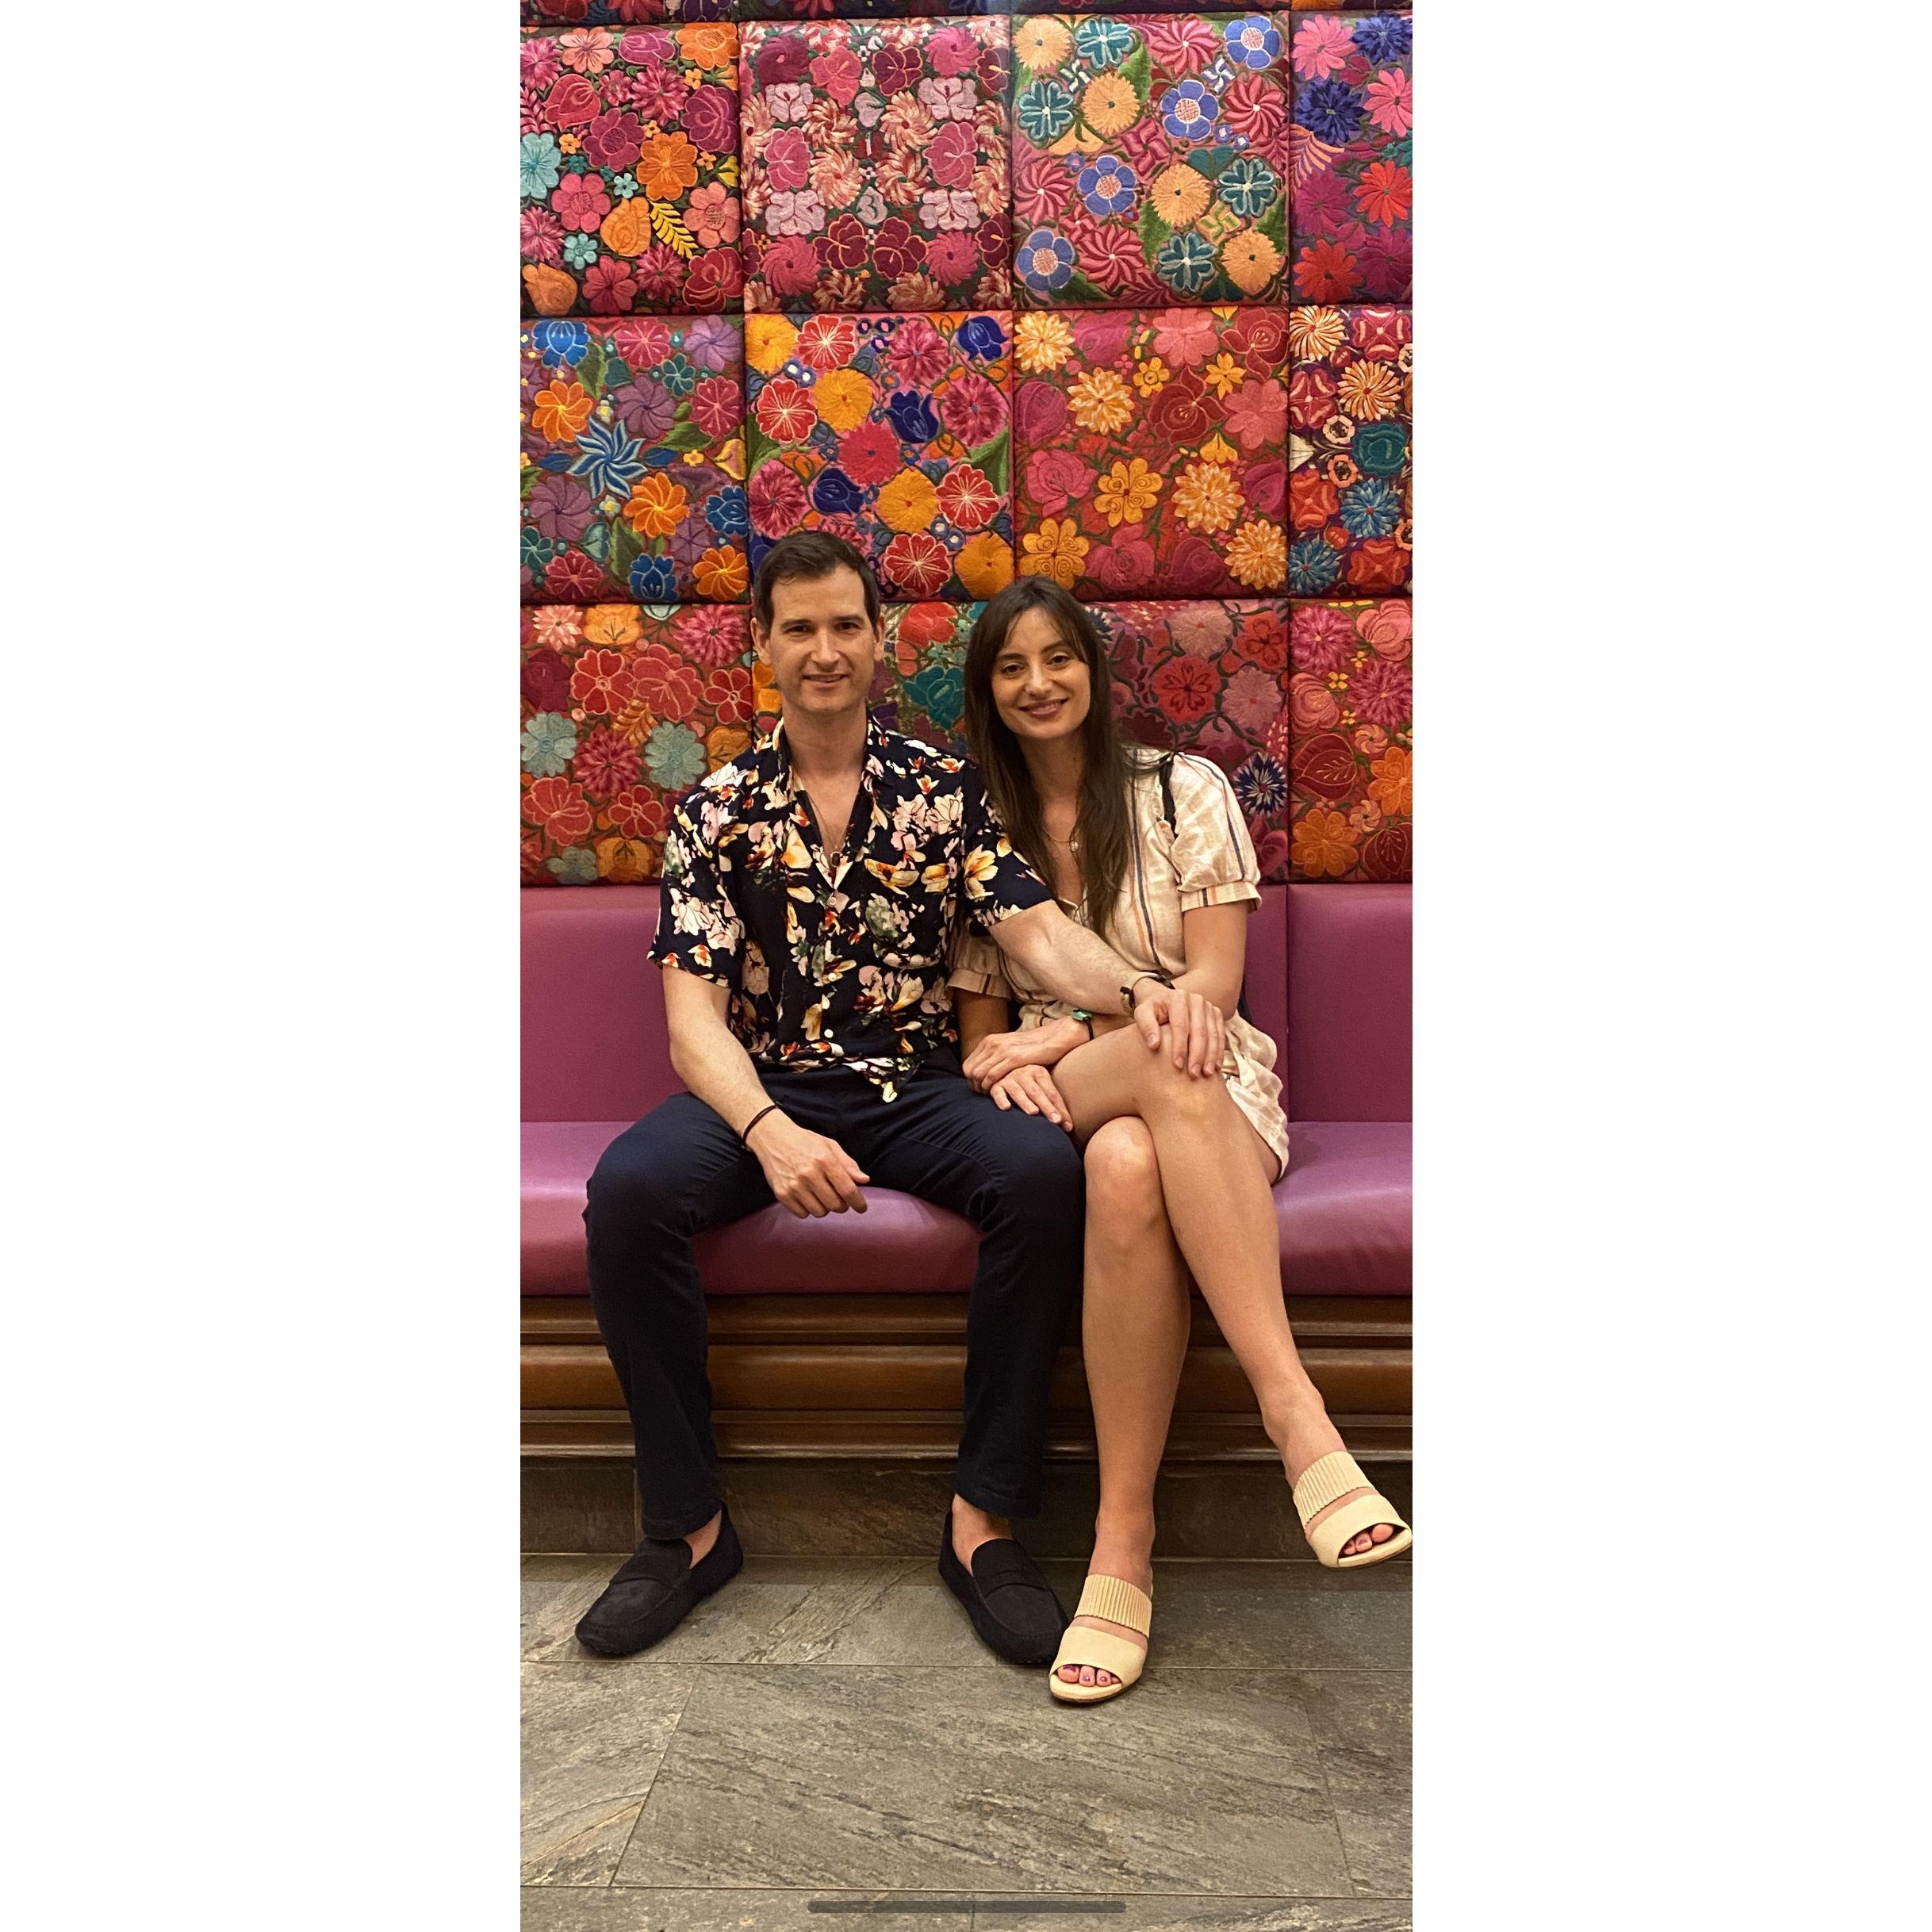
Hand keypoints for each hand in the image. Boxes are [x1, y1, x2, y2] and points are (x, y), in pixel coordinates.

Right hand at [746, 1112, 869, 1217]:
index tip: (861, 1208)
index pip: (847, 1190)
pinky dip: (808, 1209)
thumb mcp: (830, 1146)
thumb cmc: (805, 1142)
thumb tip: (864, 1180)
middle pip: (835, 1205)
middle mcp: (809, 1174)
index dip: (858, 1202)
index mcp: (825, 1160)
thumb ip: (848, 1164)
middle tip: (839, 1197)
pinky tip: (807, 1196)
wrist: (773, 1138)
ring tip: (821, 1194)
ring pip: (819, 1212)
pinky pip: (802, 1214)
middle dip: (842, 1205)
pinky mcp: (781, 1194)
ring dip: (825, 1207)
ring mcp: (794, 1186)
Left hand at [963, 1020, 1078, 1091]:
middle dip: (973, 1085)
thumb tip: (984, 1069)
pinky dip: (990, 1086)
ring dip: (981, 1088)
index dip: (970, 1080)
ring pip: (978, 1073)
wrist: (1052, 1038)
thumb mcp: (1008, 1048)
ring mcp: (1001, 1049)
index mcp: (989, 1041)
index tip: (978, 1089)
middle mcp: (992, 1043)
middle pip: (970, 1070)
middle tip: (983, 1095)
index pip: (968, 1064)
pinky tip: (996, 1092)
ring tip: (989, 1095)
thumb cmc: (1032, 1047)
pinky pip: (992, 1075)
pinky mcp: (1012, 1057)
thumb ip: (995, 1056)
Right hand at [988, 1065, 1071, 1130]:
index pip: (1052, 1093)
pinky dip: (1001, 1100)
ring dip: (1025, 1102)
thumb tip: (1069, 1127)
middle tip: (1056, 1121)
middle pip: (1037, 1092)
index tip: (1066, 1125)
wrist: (1001, 1070)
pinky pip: (998, 1092)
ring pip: (1018, 1091)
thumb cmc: (1027, 1085)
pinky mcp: (995, 1085)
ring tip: (1034, 1113)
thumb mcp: (1041, 1088)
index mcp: (1039, 1072)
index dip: (1060, 1109)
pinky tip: (1006, 1108)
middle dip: (1047, 1107)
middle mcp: (1024, 1073)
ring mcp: (1009, 1078)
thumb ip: (1053, 1105)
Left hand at [1133, 981, 1224, 1078]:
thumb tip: (1154, 1045)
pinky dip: (1219, 1051)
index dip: (1180, 1046)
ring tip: (1206, 1073)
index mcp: (1178, 998)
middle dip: (1198, 1054)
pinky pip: (1220, 1034)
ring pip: (1213, 1034)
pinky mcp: (1216, 1013)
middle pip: (1199, 1031)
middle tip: (1193, 1074)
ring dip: (1211, 1055)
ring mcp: (1208, 1006)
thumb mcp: (1142, 1013)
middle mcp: (1196, 1000)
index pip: (1181, 1025)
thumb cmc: (1152, 1010)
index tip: (1177, 1065)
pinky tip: (1215, 1066)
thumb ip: (1146, 1026)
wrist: (1163, 998)